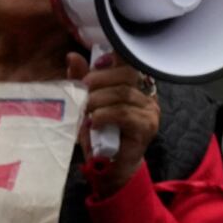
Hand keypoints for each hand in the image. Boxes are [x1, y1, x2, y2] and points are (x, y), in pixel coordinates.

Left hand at [78, 55, 162, 174]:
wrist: (108, 166)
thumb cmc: (99, 133)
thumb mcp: (87, 103)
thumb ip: (83, 81)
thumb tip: (72, 56)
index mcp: (134, 85)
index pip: (128, 62)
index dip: (112, 59)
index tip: (94, 65)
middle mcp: (147, 94)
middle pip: (126, 74)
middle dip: (99, 80)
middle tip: (83, 92)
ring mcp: (150, 110)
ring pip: (123, 94)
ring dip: (98, 100)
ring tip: (86, 111)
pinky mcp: (146, 126)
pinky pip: (124, 113)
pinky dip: (104, 115)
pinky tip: (93, 122)